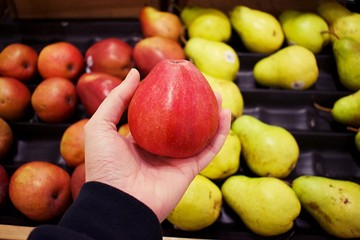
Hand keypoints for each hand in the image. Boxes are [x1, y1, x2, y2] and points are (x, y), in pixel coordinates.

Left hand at [84, 68, 230, 221]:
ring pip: (199, 134)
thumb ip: (117, 99)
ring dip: (211, 116)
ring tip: (219, 95)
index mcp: (139, 140)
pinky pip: (209, 150)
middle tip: (202, 84)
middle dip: (193, 104)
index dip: (167, 97)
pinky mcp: (189, 170)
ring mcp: (175, 160)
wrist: (118, 202)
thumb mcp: (101, 126)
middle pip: (182, 122)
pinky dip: (220, 134)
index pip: (157, 114)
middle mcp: (159, 149)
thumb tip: (136, 73)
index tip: (177, 79)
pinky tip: (226, 115)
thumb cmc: (105, 165)